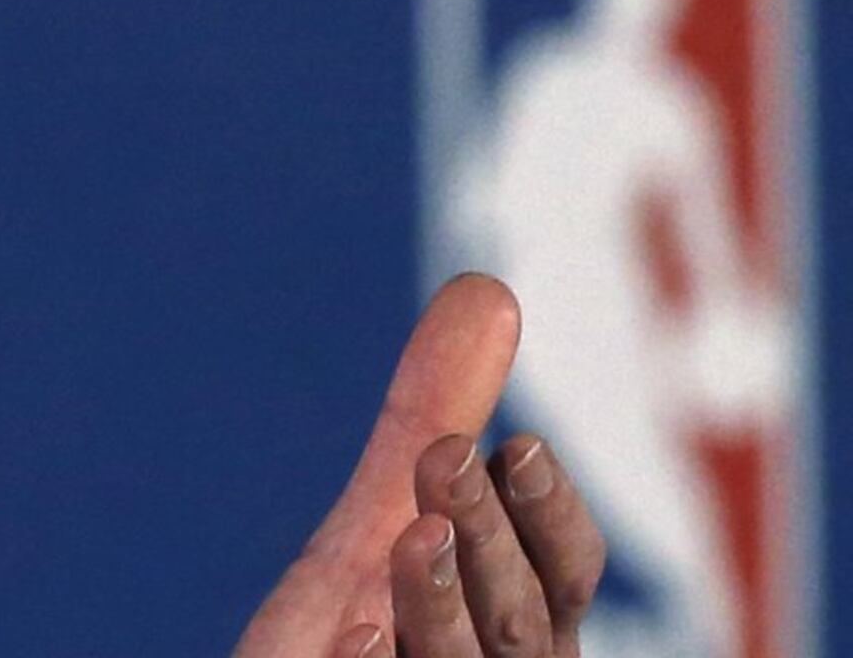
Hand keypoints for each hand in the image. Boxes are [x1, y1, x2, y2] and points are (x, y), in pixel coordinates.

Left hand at [231, 275, 606, 657]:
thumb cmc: (346, 639)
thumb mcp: (380, 525)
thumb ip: (429, 420)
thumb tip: (489, 288)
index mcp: (513, 627)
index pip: (565, 574)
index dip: (551, 515)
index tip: (515, 444)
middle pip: (521, 622)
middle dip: (490, 537)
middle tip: (445, 455)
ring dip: (445, 606)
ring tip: (411, 534)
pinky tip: (357, 634)